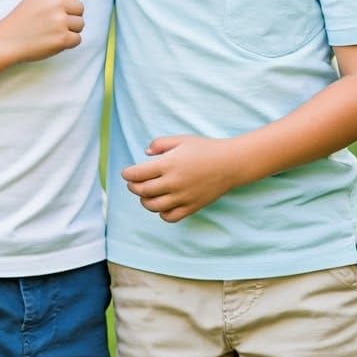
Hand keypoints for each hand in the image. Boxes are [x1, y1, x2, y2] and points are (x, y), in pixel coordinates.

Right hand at [0, 0, 84, 61]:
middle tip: (57, 23)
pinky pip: (77, 39)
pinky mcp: (62, 38)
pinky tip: (55, 40)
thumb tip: (73, 1)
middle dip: (72, 15)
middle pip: (80, 7)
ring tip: (55, 32)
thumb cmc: (20, 21)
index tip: (63, 7)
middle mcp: (56, 4)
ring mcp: (60, 22)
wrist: (7, 40)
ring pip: (80, 24)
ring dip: (71, 30)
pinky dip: (68, 42)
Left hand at [121, 135, 242, 222]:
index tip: (126, 173)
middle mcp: (173, 182)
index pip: (138, 174)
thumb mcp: (181, 140)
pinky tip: (162, 204)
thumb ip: (160, 144)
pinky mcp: (191, 207)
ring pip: (153, 206)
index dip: (127, 174)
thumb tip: (145, 153)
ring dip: (144, 201)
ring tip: (146, 194)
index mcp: (168, 164)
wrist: (230, 164)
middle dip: (133, 187)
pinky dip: (161, 213)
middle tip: (133, 183)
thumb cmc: (205, 148)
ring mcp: (182, 197)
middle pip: (142, 191)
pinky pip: (169, 216)